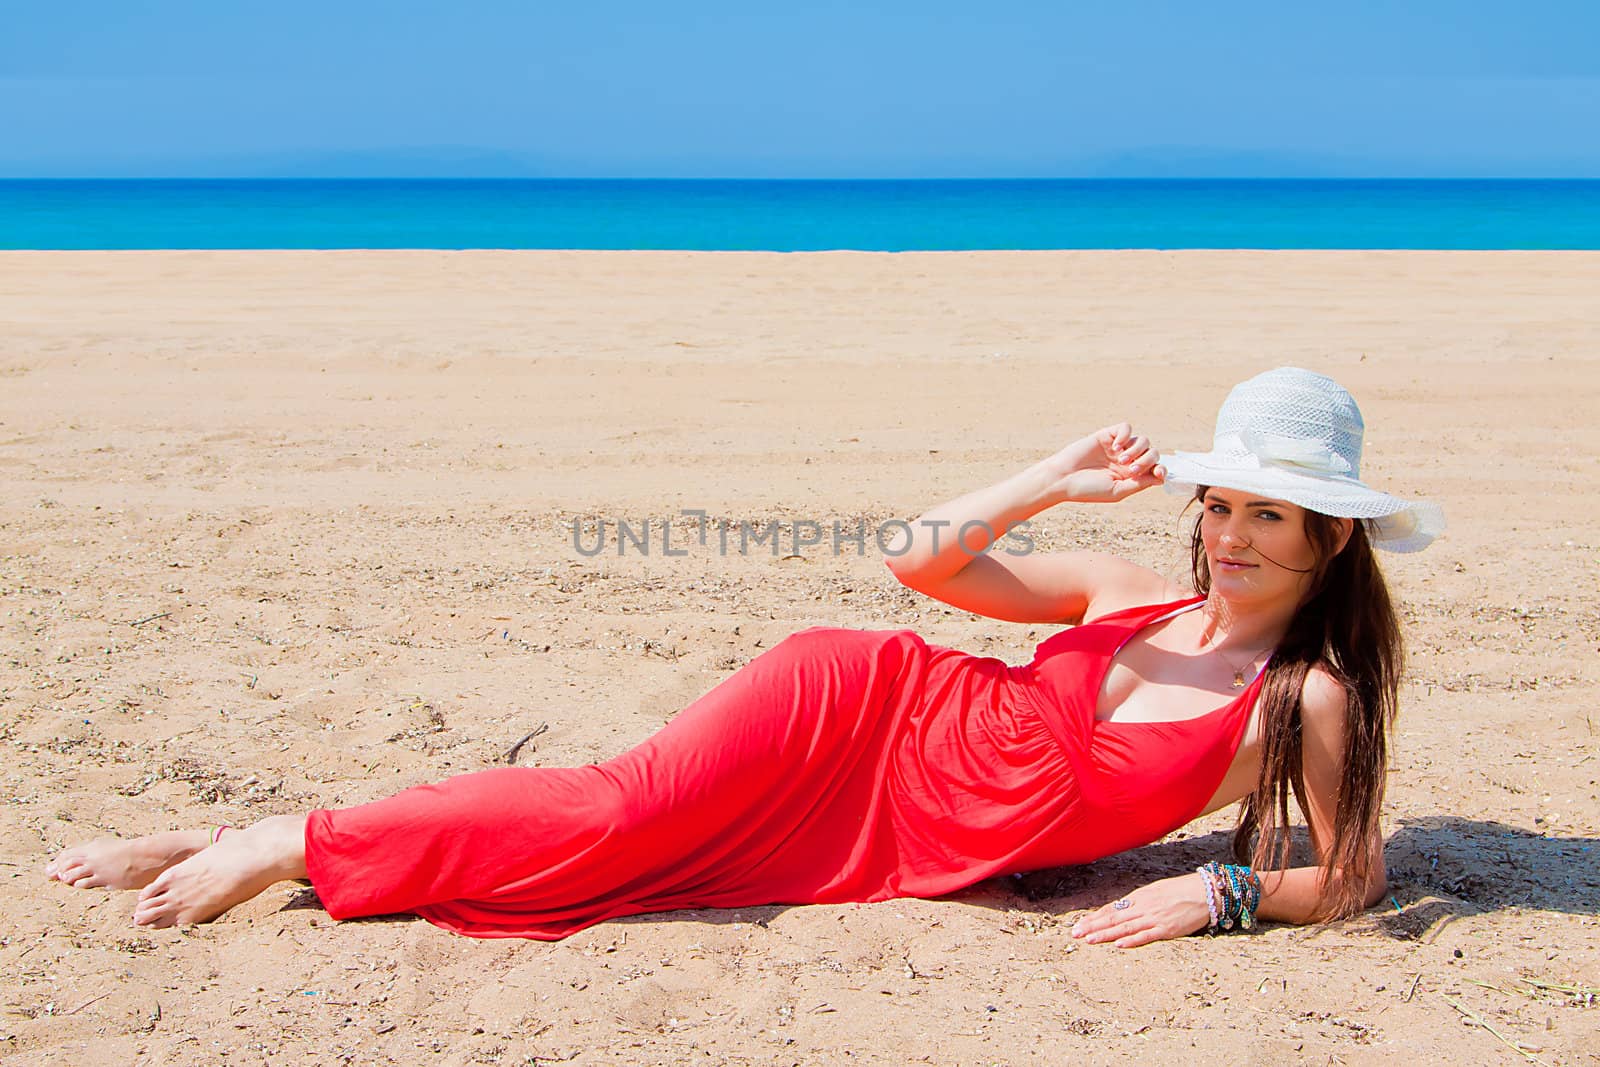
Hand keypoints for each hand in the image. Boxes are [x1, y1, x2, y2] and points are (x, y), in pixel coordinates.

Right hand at [1041, 423, 1164, 504]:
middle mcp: (1127, 461)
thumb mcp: (1117, 491)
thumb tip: (1161, 478)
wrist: (1062, 479)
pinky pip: (1126, 428)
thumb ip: (1139, 484)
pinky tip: (1115, 447)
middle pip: (1152, 453)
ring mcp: (1118, 447)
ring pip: (1143, 440)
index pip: (1155, 468)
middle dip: (1147, 460)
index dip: (1161, 469)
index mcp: (1131, 476)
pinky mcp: (1107, 436)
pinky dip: (1125, 435)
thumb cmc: (1088, 489)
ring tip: (1120, 460)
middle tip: (1130, 469)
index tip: (1158, 473)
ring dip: (1136, 450)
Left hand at [1068, 873, 1210, 947]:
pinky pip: (1147, 935)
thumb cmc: (1181, 890)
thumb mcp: (1155, 891)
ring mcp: (1154, 918)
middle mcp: (1143, 907)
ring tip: (1089, 940)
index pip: (1112, 909)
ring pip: (1125, 928)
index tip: (1079, 924)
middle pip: (1113, 919)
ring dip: (1106, 934)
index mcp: (1139, 897)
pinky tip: (1119, 944)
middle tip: (1075, 934)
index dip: (1094, 917)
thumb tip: (1122, 910)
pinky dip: (1132, 940)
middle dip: (1093, 926)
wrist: (1205, 892)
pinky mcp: (1167, 929)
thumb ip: (1138, 902)